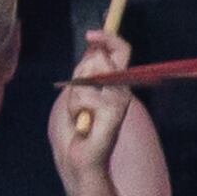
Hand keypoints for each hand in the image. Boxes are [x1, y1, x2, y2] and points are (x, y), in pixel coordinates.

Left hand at [53, 28, 134, 182]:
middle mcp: (122, 89)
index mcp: (114, 84)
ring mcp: (121, 100)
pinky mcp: (115, 111)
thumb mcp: (75, 94)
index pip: (119, 51)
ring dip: (74, 96)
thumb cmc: (75, 131)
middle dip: (80, 74)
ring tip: (79, 115)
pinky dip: (76, 107)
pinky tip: (82, 124)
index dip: (107, 38)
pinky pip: (86, 94)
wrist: (78, 161)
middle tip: (77, 102)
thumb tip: (93, 49)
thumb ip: (85, 72)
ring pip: (90, 76)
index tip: (91, 34)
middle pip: (102, 58)